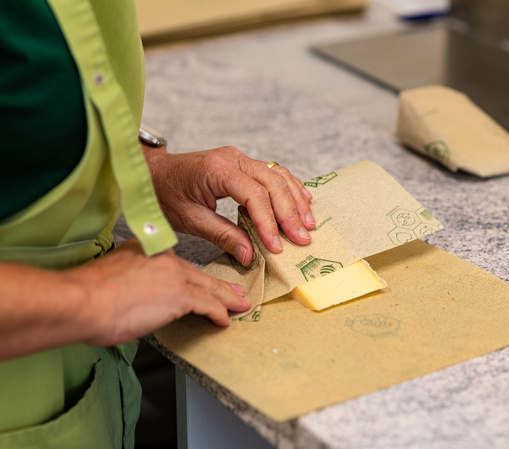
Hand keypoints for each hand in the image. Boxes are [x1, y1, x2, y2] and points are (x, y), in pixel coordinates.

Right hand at [65, 239, 250, 346]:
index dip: (192, 276)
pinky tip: (223, 320)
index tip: (199, 282)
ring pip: (208, 287)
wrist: (81, 300)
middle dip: (218, 286)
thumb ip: (130, 279)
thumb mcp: (111, 275)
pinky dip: (218, 313)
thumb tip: (135, 294)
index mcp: (147, 249)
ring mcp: (173, 275)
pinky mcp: (180, 295)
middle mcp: (163, 257)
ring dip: (226, 300)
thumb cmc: (86, 294)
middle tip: (233, 293)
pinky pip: (207, 304)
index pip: (176, 264)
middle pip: (197, 274)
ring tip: (238, 306)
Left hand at [143, 144, 314, 265]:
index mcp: (216, 169)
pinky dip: (290, 187)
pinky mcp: (242, 162)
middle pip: (272, 183)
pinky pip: (273, 172)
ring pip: (278, 176)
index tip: (277, 246)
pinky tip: (303, 200)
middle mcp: (232, 158)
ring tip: (308, 224)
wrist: (152, 171)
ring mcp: (239, 157)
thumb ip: (222, 236)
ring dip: (295, 200)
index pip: (253, 195)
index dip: (268, 222)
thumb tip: (250, 256)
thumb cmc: (164, 193)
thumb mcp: (189, 220)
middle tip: (302, 238)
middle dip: (290, 213)